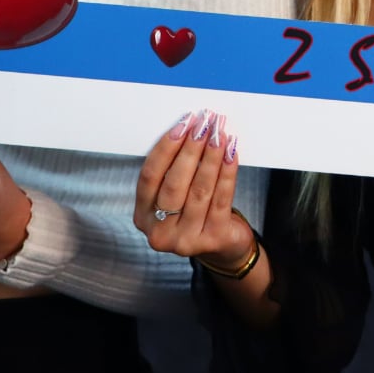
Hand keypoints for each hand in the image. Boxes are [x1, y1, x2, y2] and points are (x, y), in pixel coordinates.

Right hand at [134, 107, 250, 271]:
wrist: (220, 247)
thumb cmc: (194, 213)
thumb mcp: (174, 196)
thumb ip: (172, 170)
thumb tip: (187, 129)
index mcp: (143, 216)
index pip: (149, 176)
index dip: (165, 148)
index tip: (182, 125)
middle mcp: (159, 231)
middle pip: (174, 183)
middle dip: (190, 149)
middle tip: (203, 126)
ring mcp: (185, 240)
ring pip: (199, 190)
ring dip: (210, 158)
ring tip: (219, 135)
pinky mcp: (212, 239)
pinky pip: (221, 199)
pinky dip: (227, 173)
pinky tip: (231, 155)